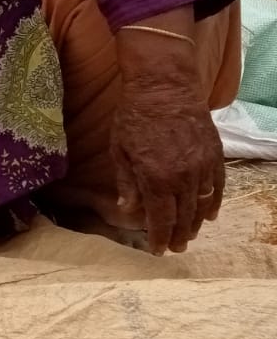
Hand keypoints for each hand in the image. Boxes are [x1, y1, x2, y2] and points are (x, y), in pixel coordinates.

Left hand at [112, 20, 221, 254]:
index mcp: (156, 179)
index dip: (159, 237)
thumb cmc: (133, 117)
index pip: (161, 219)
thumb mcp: (119, 152)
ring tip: (189, 235)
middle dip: (179, 235)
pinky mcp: (215, 155)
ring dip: (196, 223)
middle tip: (175, 248)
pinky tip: (209, 214)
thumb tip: (128, 212)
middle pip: (184, 216)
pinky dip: (214, 203)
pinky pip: (217, 186)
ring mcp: (203, 166)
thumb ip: (127, 184)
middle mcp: (183, 177)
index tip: (158, 251)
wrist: (163, 87)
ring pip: (203, 205)